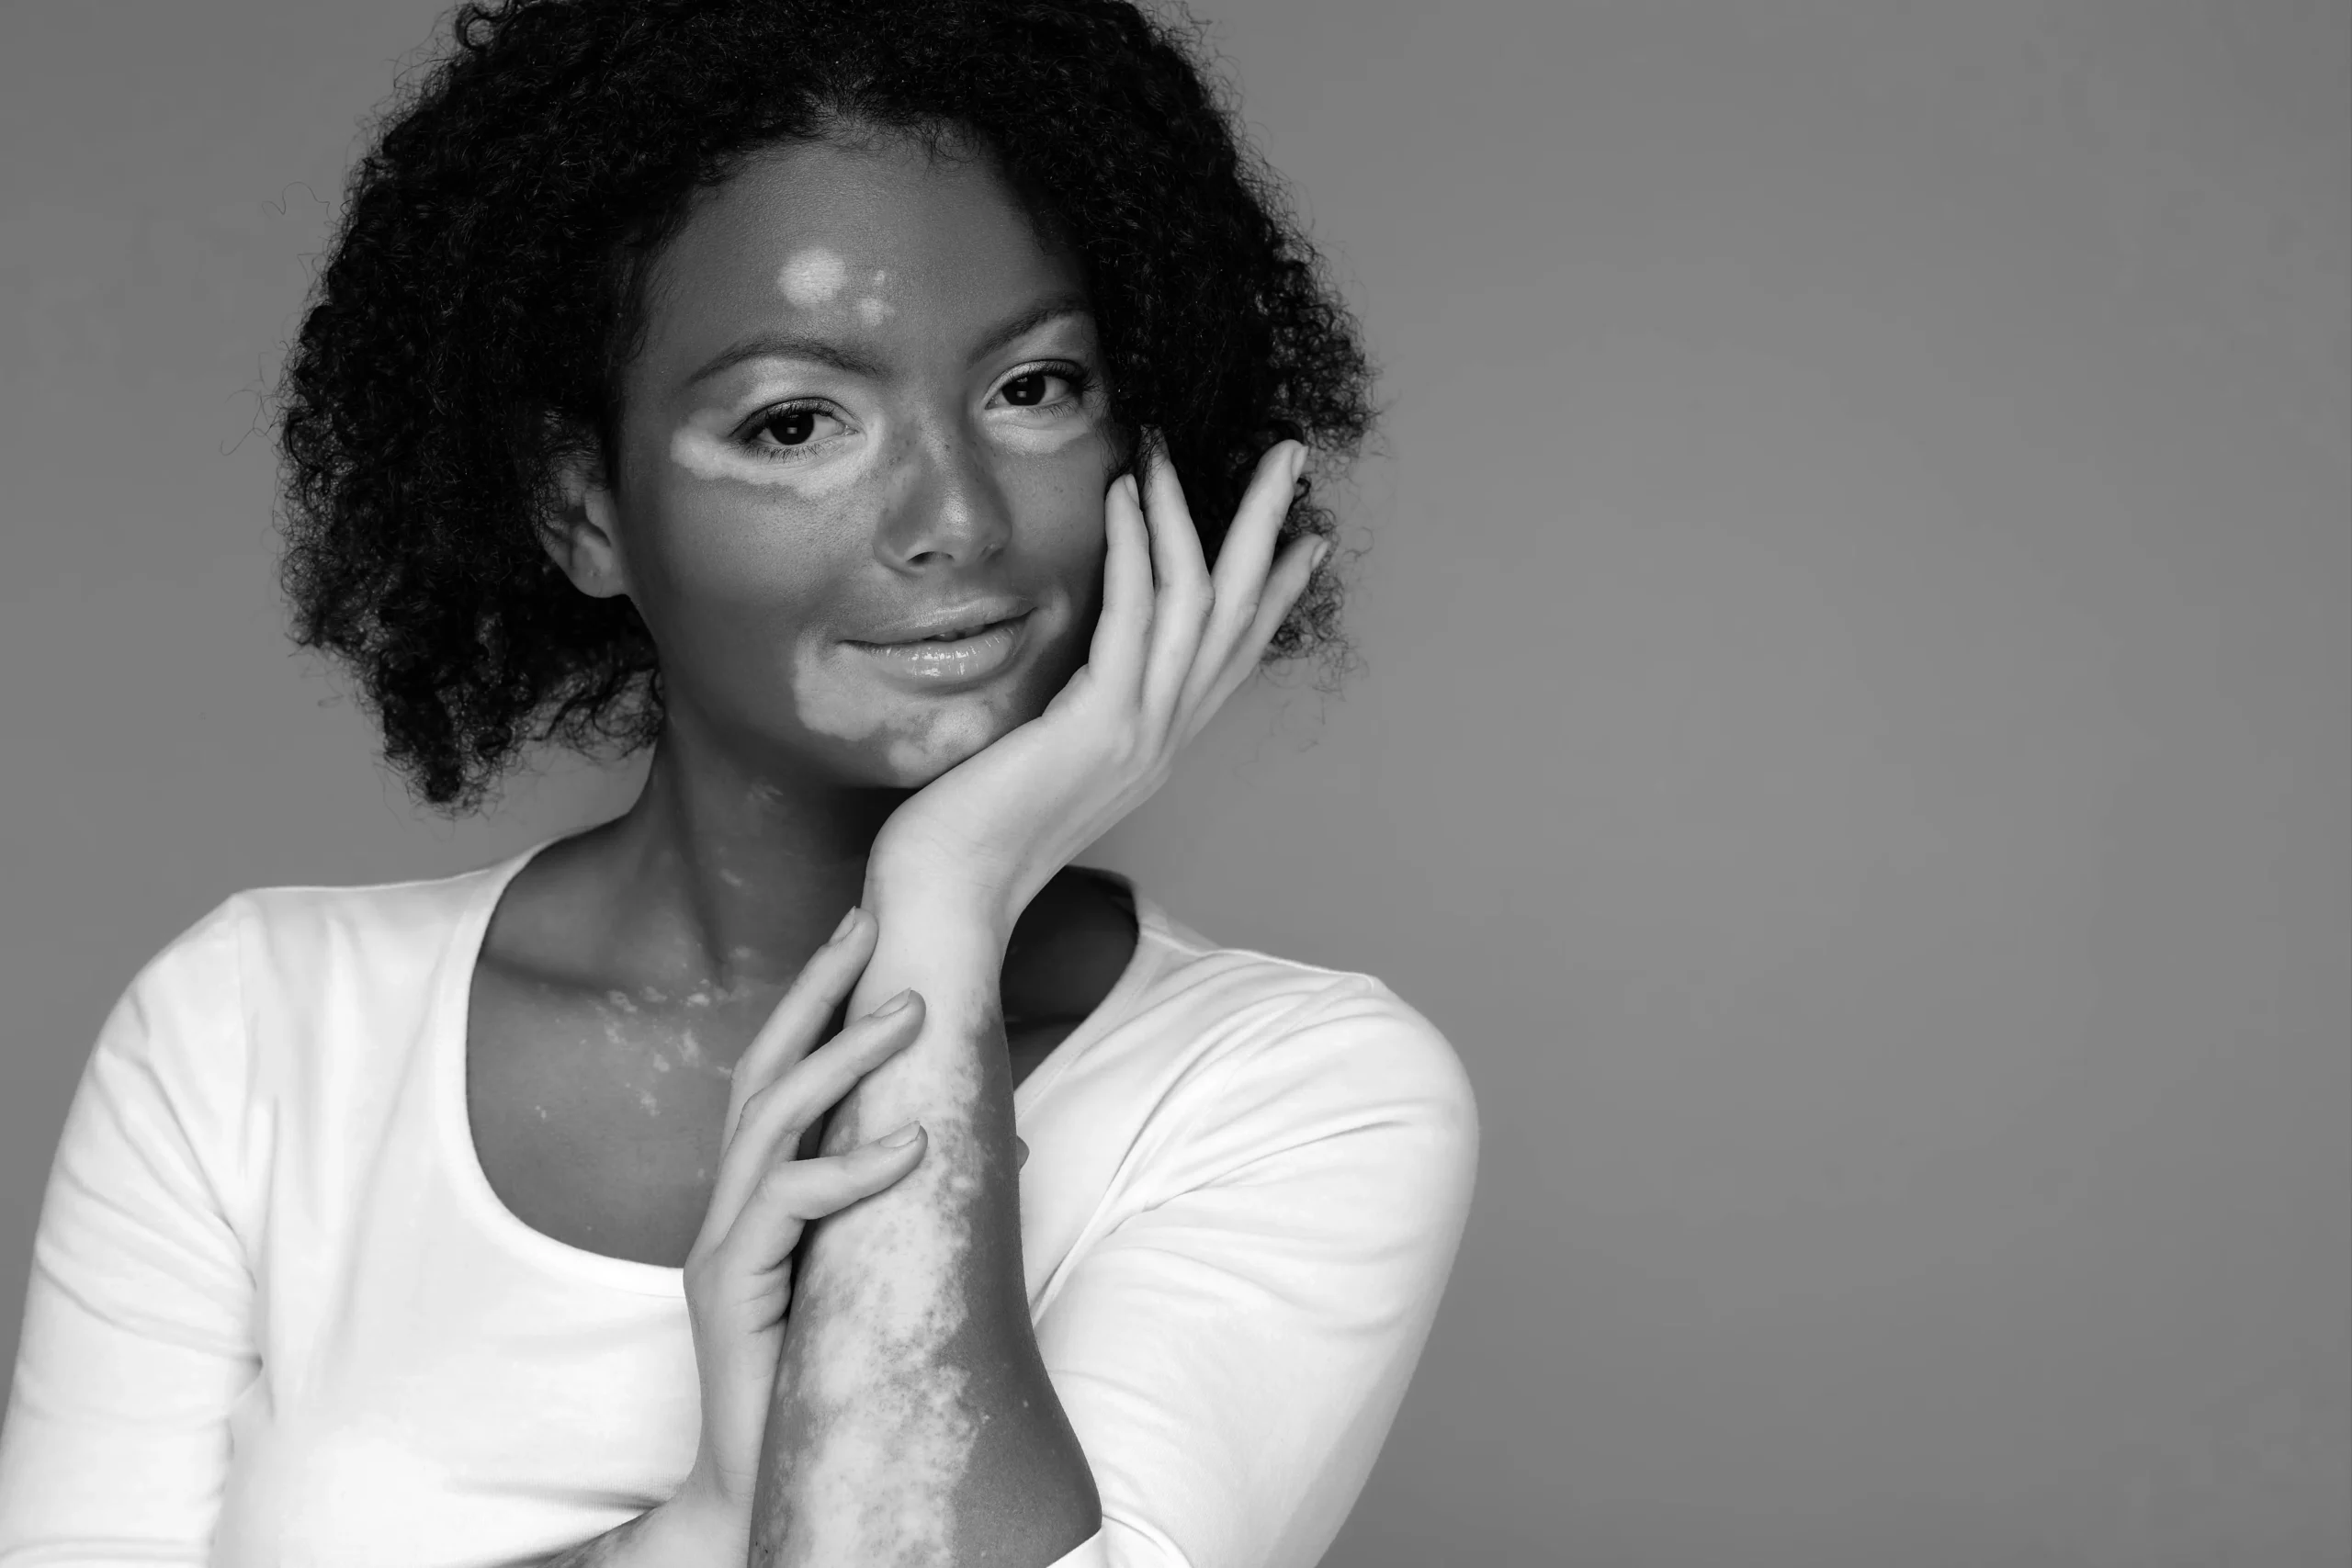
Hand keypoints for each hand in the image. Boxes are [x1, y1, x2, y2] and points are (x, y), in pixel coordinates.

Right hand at [674, 905, 930, 1524]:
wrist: (770, 1484)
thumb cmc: (826, 1377)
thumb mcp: (876, 1273)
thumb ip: (913, 1207)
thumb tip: (1005, 1147)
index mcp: (757, 1197)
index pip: (780, 1075)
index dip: (816, 1002)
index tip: (862, 935)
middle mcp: (728, 1207)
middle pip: (760, 1070)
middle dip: (814, 991)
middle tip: (868, 923)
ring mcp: (721, 1245)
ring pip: (769, 1120)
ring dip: (844, 1059)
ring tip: (911, 1013)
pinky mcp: (728, 1290)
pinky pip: (787, 1206)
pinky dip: (851, 1167)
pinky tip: (913, 1144)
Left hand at [864, 431, 1324, 932]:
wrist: (950, 900)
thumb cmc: (970, 836)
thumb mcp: (1039, 764)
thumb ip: (1070, 718)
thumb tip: (1062, 681)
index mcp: (1155, 748)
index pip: (1233, 656)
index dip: (1276, 592)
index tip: (1307, 538)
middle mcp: (1164, 739)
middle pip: (1241, 615)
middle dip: (1268, 527)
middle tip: (1292, 455)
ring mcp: (1140, 733)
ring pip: (1201, 602)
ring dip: (1194, 512)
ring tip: (1177, 446)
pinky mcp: (1100, 724)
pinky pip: (1134, 615)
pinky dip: (1135, 545)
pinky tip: (1128, 492)